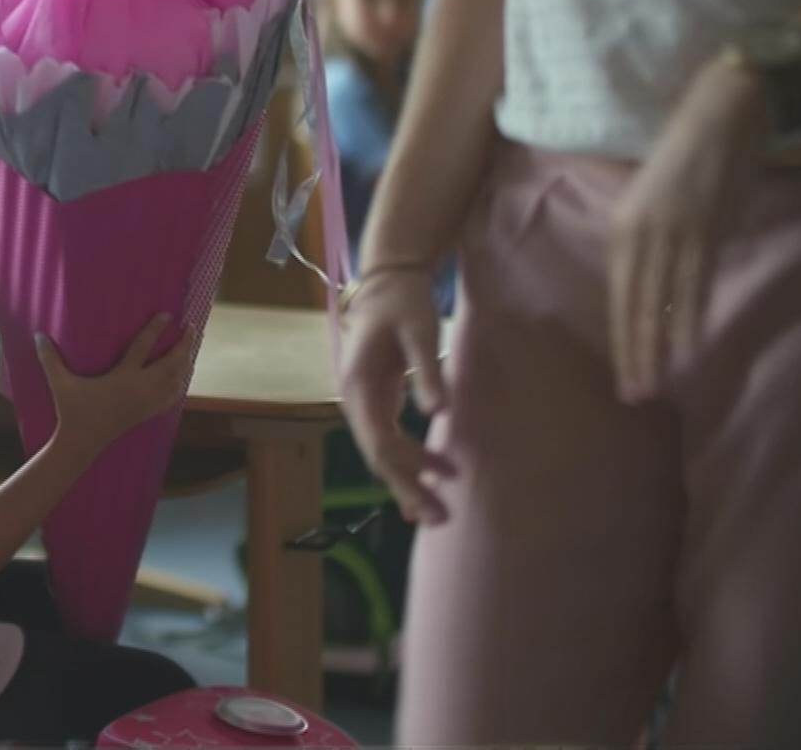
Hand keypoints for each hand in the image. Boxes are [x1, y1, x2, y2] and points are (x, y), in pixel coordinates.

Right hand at [36, 313, 195, 458]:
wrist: (82, 443)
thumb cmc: (71, 410)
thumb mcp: (59, 383)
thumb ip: (50, 359)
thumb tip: (38, 335)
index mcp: (122, 379)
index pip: (143, 348)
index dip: (155, 330)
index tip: (167, 315)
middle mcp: (139, 390)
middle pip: (170, 365)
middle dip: (184, 346)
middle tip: (191, 327)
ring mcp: (146, 403)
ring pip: (176, 381)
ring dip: (185, 363)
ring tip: (190, 347)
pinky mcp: (147, 413)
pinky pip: (172, 397)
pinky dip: (180, 384)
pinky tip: (182, 376)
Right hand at [337, 268, 456, 524]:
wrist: (387, 281)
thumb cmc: (404, 301)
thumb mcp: (420, 329)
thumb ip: (427, 371)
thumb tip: (438, 414)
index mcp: (359, 385)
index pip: (380, 439)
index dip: (410, 462)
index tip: (446, 473)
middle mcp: (355, 400)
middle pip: (377, 456)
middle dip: (407, 489)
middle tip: (440, 519)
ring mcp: (364, 403)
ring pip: (380, 454)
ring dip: (406, 483)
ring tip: (434, 514)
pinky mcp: (378, 401)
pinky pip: (387, 442)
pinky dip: (403, 467)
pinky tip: (421, 486)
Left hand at [609, 54, 769, 399]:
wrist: (724, 109)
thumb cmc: (690, 151)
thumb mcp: (657, 198)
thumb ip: (653, 238)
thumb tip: (661, 278)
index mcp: (623, 224)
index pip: (618, 294)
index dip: (622, 335)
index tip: (624, 371)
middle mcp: (640, 231)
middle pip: (632, 304)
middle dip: (634, 351)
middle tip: (634, 393)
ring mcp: (672, 231)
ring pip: (660, 301)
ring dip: (659, 344)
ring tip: (655, 382)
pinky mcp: (705, 227)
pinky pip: (693, 281)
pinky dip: (687, 314)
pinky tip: (685, 344)